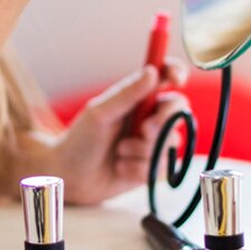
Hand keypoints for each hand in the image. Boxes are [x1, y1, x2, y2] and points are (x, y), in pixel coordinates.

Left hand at [26, 64, 189, 204]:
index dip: (176, 73)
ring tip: (119, 152)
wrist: (71, 177)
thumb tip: (152, 72)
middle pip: (179, 111)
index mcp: (137, 99)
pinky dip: (139, 169)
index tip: (177, 79)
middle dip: (163, 122)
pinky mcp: (152, 167)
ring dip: (142, 150)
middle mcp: (149, 118)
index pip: (164, 77)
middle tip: (143, 131)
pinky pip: (162, 167)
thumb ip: (127, 94)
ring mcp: (153, 143)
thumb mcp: (100, 113)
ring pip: (170, 143)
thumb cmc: (80, 140)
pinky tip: (121, 168)